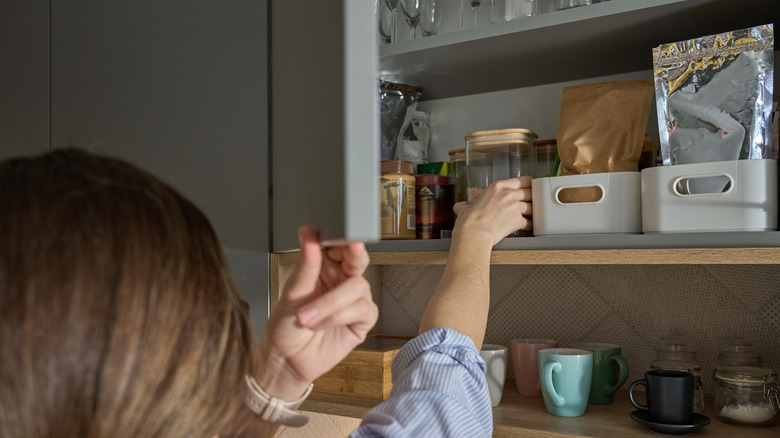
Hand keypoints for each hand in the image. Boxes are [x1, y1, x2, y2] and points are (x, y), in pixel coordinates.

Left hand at [253, 226, 377, 399]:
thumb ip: (306, 264)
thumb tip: (308, 234)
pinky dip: (338, 317)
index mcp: (326, 268)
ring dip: (330, 303)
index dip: (343, 238)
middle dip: (354, 256)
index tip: (339, 233)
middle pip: (359, 260)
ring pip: (359, 287)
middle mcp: (342, 280)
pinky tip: (320, 324)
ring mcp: (354, 300)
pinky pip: (362, 310)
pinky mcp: (362, 321)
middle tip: (350, 250)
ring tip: (306, 317)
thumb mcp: (292, 292)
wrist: (286, 360)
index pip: (340, 245)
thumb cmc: (286, 325)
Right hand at [452, 176, 532, 246]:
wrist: (473, 234)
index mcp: (497, 187)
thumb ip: (465, 205)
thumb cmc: (468, 222)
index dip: (529, 184)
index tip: (530, 188)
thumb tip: (460, 206)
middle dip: (533, 198)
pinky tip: (528, 228)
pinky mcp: (518, 220)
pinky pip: (529, 222)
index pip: (522, 180)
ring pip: (532, 207)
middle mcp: (508, 194)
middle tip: (533, 203)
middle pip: (530, 192)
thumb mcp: (465, 208)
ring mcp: (514, 207)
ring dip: (532, 213)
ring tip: (531, 217)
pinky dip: (530, 226)